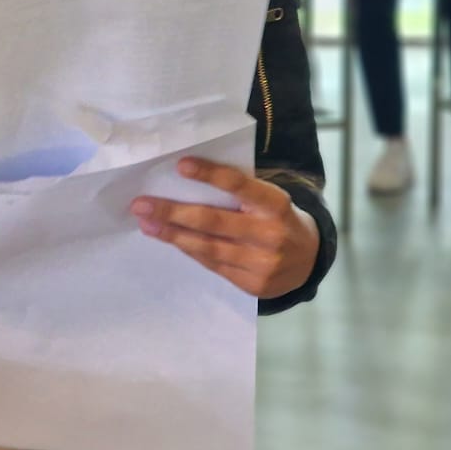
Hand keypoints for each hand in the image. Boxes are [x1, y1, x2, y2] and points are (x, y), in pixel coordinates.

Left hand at [130, 158, 319, 298]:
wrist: (309, 260)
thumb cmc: (276, 218)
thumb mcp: (268, 199)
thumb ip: (239, 192)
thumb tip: (184, 179)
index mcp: (275, 204)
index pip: (239, 185)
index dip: (210, 175)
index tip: (180, 165)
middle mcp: (270, 234)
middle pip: (213, 221)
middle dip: (173, 212)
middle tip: (141, 204)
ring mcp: (262, 263)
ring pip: (208, 247)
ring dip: (172, 235)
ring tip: (146, 223)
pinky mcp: (254, 285)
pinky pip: (213, 265)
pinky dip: (189, 250)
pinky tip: (169, 239)